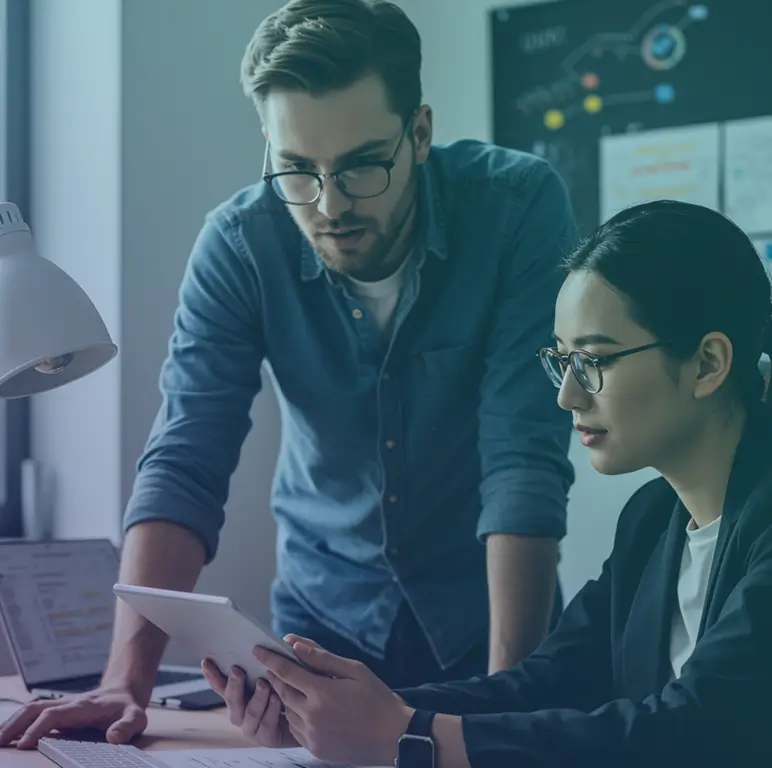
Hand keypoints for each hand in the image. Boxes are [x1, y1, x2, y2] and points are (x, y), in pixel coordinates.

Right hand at [0, 682, 147, 748]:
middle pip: (35, 708)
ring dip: (11, 723)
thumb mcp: (136, 717)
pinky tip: (6, 734)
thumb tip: (114, 738)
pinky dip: (17, 722)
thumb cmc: (126, 707)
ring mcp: (61, 706)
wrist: (124, 691)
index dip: (38, 728)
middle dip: (14, 724)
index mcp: (83, 706)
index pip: (54, 714)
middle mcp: (68, 704)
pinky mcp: (57, 711)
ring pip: (30, 709)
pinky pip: (33, 713)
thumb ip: (127, 726)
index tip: (24, 744)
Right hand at [200, 659, 298, 748]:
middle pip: (231, 699)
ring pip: (249, 713)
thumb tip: (281, 641)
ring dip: (256, 697)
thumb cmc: (290, 691)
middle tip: (237, 670)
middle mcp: (240, 712)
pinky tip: (278, 699)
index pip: (221, 684)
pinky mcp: (266, 738)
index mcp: (239, 694)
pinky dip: (271, 710)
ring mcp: (251, 727)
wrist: (305, 719)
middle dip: (233, 684)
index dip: (212, 674)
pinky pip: (266, 724)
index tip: (206, 661)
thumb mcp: (283, 671)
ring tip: (264, 684)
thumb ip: (277, 659)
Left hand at [255, 640, 413, 765]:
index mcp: (321, 692)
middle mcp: (311, 715)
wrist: (393, 737)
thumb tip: (295, 644)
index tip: (257, 649)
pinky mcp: (315, 749)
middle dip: (275, 676)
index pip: (286, 671)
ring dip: (285, 697)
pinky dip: (294, 716)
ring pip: (287, 711)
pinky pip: (295, 729)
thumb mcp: (354, 670)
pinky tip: (305, 708)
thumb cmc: (377, 698)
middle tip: (272, 666)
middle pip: (282, 691)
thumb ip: (322, 658)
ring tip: (292, 686)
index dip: (270, 659)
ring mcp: (312, 735)